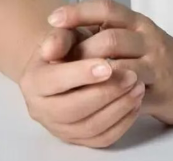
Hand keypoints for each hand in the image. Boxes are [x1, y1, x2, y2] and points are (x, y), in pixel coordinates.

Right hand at [18, 27, 145, 147]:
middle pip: (73, 110)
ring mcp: (60, 128)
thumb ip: (59, 37)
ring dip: (119, 108)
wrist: (68, 64)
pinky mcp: (79, 139)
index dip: (81, 75)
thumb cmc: (68, 46)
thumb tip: (52, 48)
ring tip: (139, 86)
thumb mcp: (63, 34)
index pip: (54, 82)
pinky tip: (136, 102)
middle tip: (132, 76)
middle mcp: (42, 110)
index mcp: (33, 82)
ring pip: (90, 127)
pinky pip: (102, 139)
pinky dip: (122, 123)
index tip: (109, 66)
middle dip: (106, 93)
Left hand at [47, 0, 172, 125]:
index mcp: (138, 22)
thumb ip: (109, 36)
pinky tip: (94, 98)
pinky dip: (110, 94)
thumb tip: (64, 39)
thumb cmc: (161, 59)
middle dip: (78, 50)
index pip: (107, 8)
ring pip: (118, 64)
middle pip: (108, 37)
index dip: (79, 11)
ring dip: (90, 73)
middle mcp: (147, 36)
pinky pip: (131, 90)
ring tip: (68, 81)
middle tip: (53, 61)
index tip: (52, 19)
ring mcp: (155, 61)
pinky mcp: (161, 86)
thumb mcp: (138, 39)